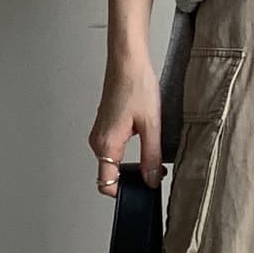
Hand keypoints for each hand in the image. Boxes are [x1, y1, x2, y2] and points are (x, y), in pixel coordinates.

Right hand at [89, 51, 163, 195]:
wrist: (127, 61)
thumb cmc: (136, 85)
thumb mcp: (151, 125)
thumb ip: (151, 157)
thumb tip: (150, 180)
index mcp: (107, 143)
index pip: (107, 184)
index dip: (125, 191)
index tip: (144, 188)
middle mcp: (98, 140)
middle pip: (110, 174)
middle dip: (132, 177)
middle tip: (155, 169)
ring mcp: (99, 133)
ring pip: (113, 161)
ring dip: (131, 163)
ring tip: (152, 151)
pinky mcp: (105, 125)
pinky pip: (113, 148)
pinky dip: (128, 151)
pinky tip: (144, 137)